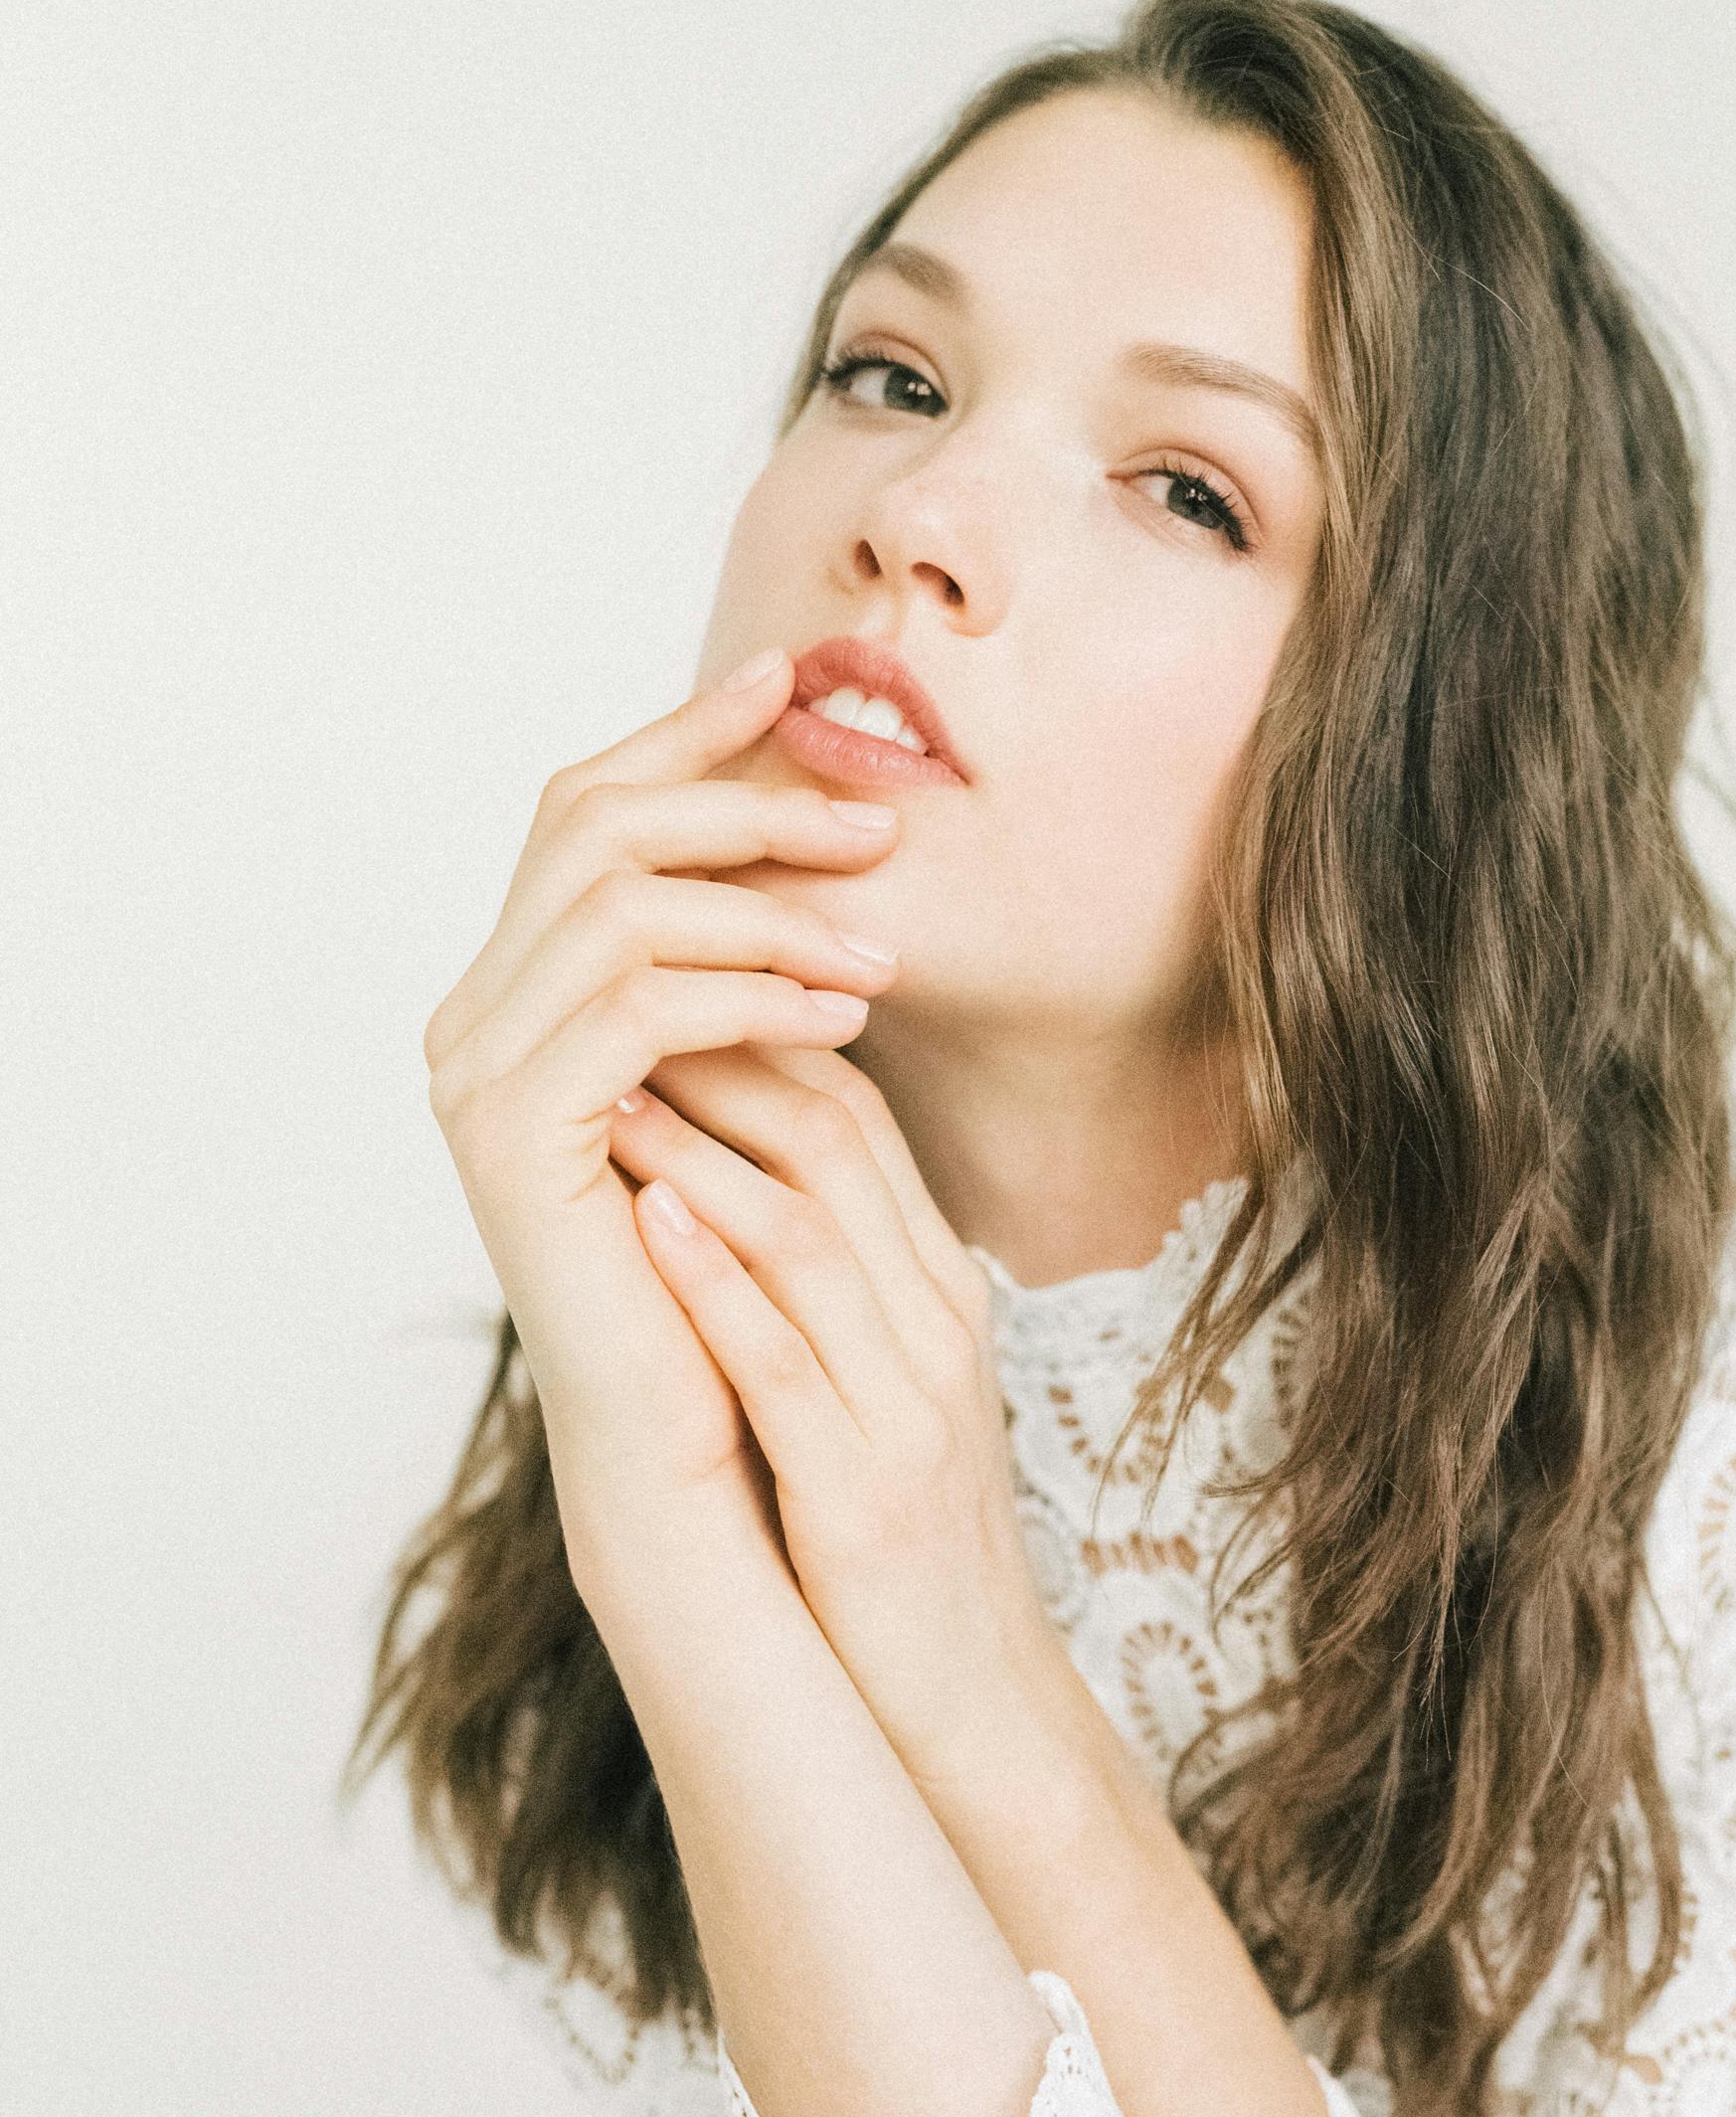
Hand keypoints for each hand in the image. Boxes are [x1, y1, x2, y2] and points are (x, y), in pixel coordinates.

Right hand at [421, 649, 902, 1524]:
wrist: (704, 1436)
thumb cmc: (741, 1265)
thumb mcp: (756, 1076)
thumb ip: (745, 961)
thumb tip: (819, 821)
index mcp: (520, 989)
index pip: (589, 808)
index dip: (687, 735)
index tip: (795, 681)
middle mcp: (473, 1018)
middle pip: (594, 825)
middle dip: (743, 803)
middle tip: (876, 826)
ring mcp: (476, 1076)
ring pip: (621, 906)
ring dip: (768, 912)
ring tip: (881, 957)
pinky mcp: (512, 1137)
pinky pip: (636, 1009)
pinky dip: (747, 996)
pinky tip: (840, 1019)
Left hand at [604, 1045, 1073, 1795]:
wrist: (969, 1703)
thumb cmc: (899, 1544)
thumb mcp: (878, 1385)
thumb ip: (819, 1285)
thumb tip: (709, 1184)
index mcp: (939, 1292)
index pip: (856, 1117)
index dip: (755, 1035)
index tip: (646, 992)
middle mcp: (937, 1325)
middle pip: (840, 1141)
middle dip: (720, 1057)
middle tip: (606, 1002)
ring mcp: (910, 1405)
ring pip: (809, 1231)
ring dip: (699, 1149)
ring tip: (598, 1083)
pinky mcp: (863, 1490)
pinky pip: (784, 1360)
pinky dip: (712, 1281)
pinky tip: (641, 1221)